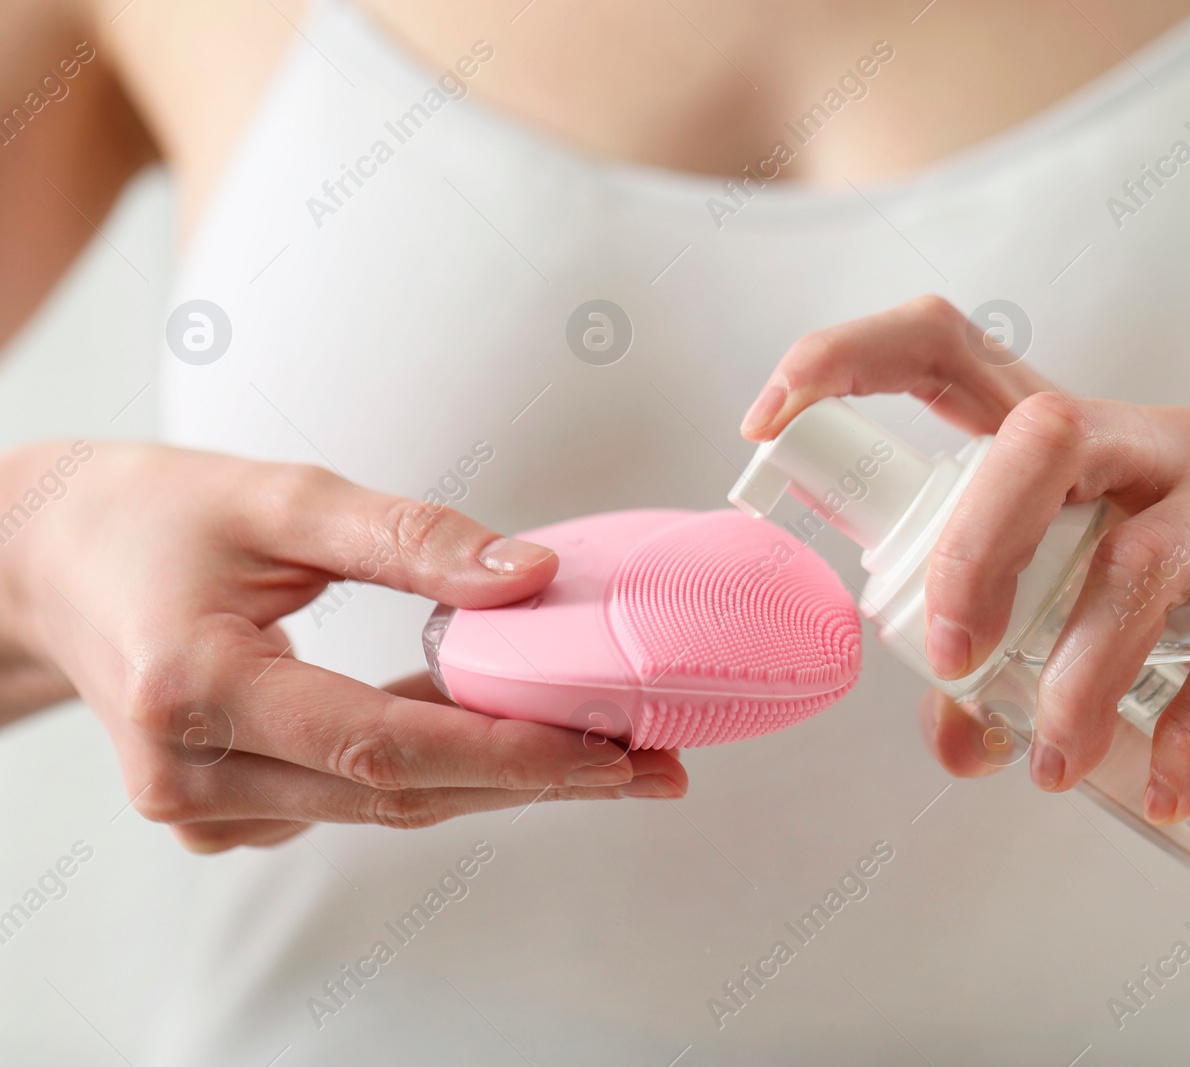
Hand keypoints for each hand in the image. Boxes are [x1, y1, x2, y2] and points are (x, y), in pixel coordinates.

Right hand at [1, 442, 685, 851]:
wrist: (46, 559)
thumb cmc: (152, 515)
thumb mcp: (282, 497)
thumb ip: (410, 537)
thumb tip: (530, 575)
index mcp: (199, 690)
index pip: (386, 743)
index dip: (511, 753)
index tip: (614, 753)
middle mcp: (193, 774)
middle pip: (400, 793)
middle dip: (535, 780)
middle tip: (648, 766)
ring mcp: (201, 807)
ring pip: (382, 804)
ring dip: (493, 778)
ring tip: (598, 750)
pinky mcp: (218, 813)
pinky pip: (348, 799)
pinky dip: (428, 769)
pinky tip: (494, 736)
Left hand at [742, 295, 1189, 823]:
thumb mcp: (1093, 626)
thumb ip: (1010, 666)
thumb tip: (954, 739)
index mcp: (1073, 446)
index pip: (950, 351)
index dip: (851, 358)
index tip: (765, 421)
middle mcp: (1155, 441)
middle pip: (1043, 437)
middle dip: (975, 552)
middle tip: (955, 662)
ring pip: (1138, 558)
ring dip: (1080, 679)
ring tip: (1054, 770)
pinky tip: (1168, 792)